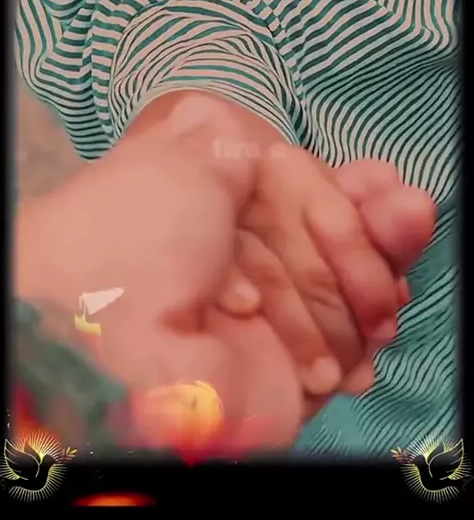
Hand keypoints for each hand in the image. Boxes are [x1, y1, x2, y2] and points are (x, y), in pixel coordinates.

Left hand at [15, 95, 433, 448]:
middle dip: (373, 225)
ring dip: (381, 267)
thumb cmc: (142, 230)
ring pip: (345, 292)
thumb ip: (239, 147)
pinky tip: (387, 306)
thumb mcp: (190, 154)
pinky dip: (372, 325)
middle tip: (410, 209)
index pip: (297, 199)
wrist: (108, 342)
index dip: (344, 193)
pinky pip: (347, 347)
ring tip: (409, 236)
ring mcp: (265, 323)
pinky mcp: (287, 375)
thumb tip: (267, 144)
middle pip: (327, 244)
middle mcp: (237, 267)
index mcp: (213, 215)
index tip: (382, 181)